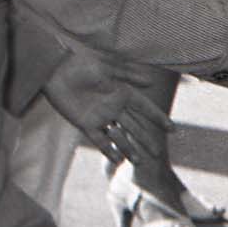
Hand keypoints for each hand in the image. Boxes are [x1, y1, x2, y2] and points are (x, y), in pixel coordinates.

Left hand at [39, 51, 170, 167]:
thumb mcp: (108, 66)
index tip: (171, 129)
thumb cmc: (82, 62)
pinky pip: (99, 140)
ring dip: (129, 149)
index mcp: (123, 92)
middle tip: (157, 154)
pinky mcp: (85, 124)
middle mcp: (114, 107)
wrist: (56, 70)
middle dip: (146, 140)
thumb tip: (151, 82)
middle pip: (135, 127)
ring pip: (119, 136)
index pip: (145, 108)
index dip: (158, 118)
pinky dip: (108, 150)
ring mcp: (100, 117)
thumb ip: (129, 75)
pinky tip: (117, 161)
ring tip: (139, 163)